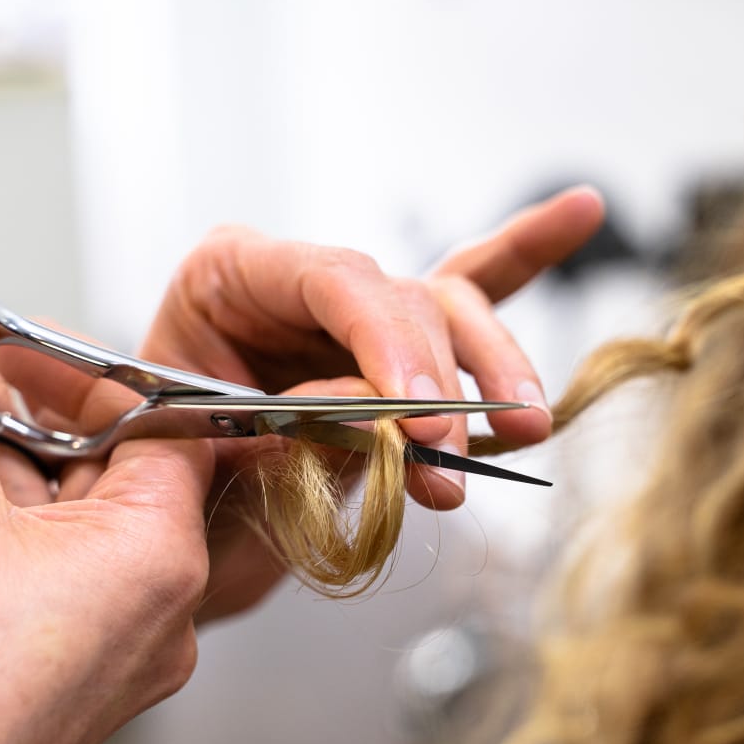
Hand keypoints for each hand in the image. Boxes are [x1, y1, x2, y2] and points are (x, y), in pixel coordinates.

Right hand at [0, 244, 213, 743]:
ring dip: (16, 483)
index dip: (89, 375)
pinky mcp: (78, 689)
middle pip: (125, 473)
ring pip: (87, 529)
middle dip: (39, 424)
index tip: (19, 344)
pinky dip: (13, 544)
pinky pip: (65, 585)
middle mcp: (164, 616)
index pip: (168, 423)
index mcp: (163, 561)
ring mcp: (124, 660)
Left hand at [142, 186, 604, 618]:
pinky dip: (523, 257)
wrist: (167, 532)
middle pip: (400, 299)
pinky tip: (578, 211)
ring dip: (494, 370)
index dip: (387, 347)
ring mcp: (354, 313)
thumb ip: (280, 440)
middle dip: (441, 382)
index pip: (332, 282)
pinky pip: (469, 293)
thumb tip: (373, 427)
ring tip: (526, 426)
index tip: (422, 421)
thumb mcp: (197, 471)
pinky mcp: (395, 347)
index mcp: (228, 277)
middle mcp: (298, 282)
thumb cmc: (165, 493)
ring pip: (448, 310)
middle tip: (451, 457)